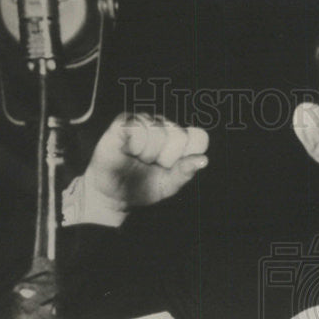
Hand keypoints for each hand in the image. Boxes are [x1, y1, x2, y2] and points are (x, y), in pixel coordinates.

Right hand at [81, 114, 208, 221]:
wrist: (114, 196)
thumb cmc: (143, 188)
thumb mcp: (168, 185)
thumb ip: (185, 172)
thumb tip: (204, 160)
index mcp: (178, 140)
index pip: (198, 137)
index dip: (187, 154)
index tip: (172, 167)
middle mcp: (163, 126)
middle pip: (179, 134)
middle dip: (166, 157)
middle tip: (152, 165)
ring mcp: (143, 122)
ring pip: (158, 130)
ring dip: (148, 153)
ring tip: (139, 159)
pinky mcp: (123, 122)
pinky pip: (137, 127)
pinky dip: (136, 145)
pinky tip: (129, 151)